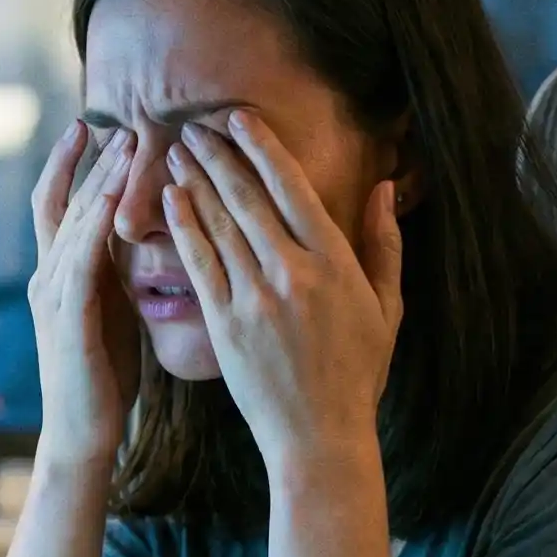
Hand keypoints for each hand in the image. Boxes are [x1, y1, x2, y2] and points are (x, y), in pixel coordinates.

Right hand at [28, 121, 142, 467]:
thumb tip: (140, 237)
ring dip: (100, 180)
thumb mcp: (112, 313)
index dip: (75, 164)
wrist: (83, 434)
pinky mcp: (68, 316)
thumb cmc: (104, 378)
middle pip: (62, 201)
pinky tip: (118, 197)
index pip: (61, 204)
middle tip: (118, 121)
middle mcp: (47, 277)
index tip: (100, 128)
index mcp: (59, 275)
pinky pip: (81, 258)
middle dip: (90, 160)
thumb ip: (116, 274)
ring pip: (73, 221)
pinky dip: (97, 222)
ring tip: (126, 145)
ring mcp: (52, 295)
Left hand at [162, 110, 401, 471]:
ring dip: (195, 182)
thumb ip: (383, 244)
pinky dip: (183, 226)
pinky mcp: (225, 324)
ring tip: (175, 151)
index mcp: (335, 264)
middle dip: (218, 156)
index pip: (294, 189)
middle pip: (248, 198)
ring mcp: (256, 298)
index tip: (239, 119)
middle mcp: (294, 273)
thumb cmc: (358, 374)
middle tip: (194, 125)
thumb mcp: (387, 307)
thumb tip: (381, 186)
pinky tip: (169, 200)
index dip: (263, 148)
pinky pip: (199, 264)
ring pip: (219, 224)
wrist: (320, 437)